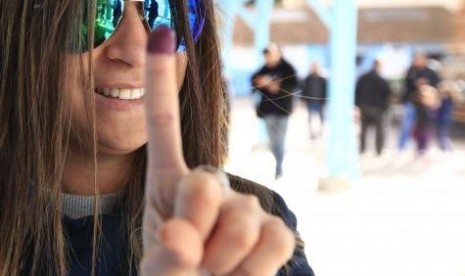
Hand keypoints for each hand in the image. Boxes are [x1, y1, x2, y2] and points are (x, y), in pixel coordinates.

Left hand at [141, 27, 294, 274]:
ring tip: (215, 275)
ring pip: (244, 214)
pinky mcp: (274, 231)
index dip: (161, 82)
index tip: (162, 35)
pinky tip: (243, 274)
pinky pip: (276, 237)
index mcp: (168, 186)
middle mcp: (210, 185)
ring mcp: (246, 207)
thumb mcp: (158, 270)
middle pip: (205, 182)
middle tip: (193, 265)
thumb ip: (165, 257)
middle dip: (196, 232)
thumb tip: (183, 240)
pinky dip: (258, 267)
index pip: (164, 127)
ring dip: (225, 259)